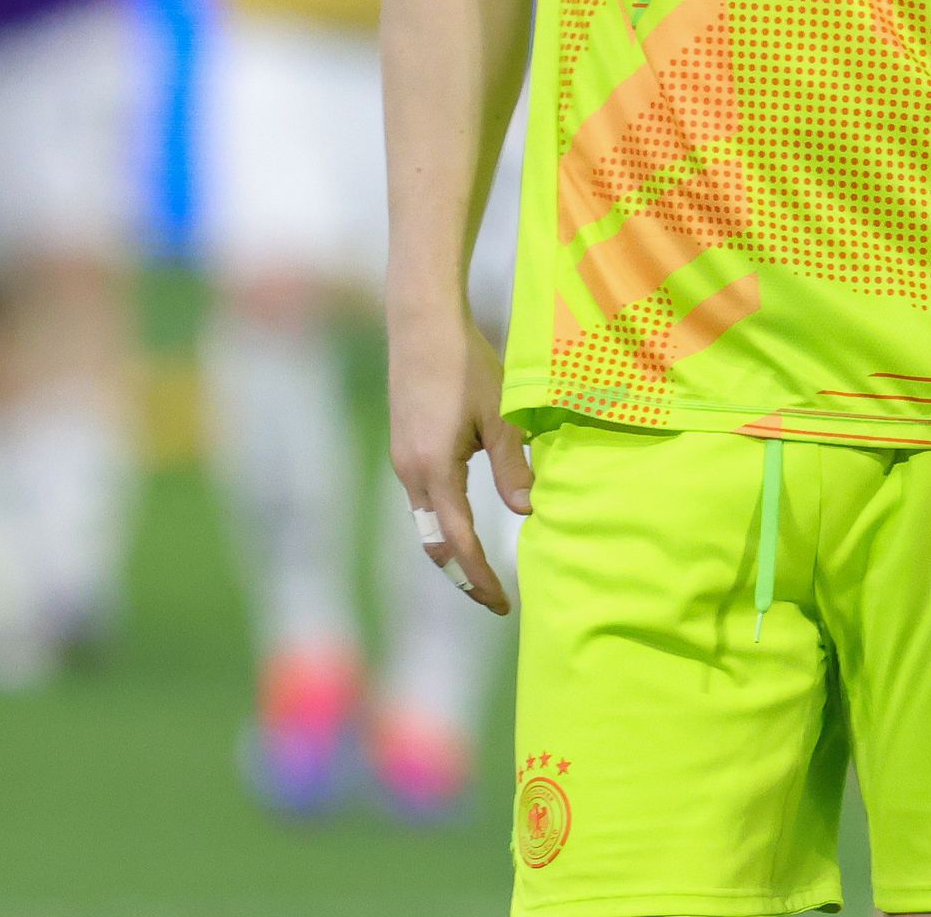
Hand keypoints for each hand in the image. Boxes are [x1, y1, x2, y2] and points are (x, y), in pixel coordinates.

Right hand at [386, 305, 528, 615]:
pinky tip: (468, 526)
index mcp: (434, 470)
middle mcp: (410, 473)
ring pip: (427, 523)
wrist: (422, 328)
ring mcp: (403, 462)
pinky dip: (446, 524)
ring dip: (453, 550)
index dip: (480, 576)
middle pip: (434, 543)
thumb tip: (527, 512)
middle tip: (495, 599)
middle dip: (462, 574)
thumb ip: (512, 467)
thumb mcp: (501, 417)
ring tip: (485, 571)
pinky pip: (425, 501)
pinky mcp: (405, 449)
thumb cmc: (467, 367)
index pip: (458, 541)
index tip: (502, 602)